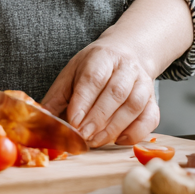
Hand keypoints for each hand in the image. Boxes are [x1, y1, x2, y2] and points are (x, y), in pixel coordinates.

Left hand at [41, 0, 194, 147]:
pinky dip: (135, 133)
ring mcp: (143, 83)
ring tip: (95, 140)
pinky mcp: (153, 100)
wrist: (127, 53)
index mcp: (102, 56)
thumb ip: (58, 96)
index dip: (84, 101)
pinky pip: (150, 118)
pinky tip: (118, 140)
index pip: (94, 77)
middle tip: (83, 135)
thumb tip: (41, 118)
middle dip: (98, 118)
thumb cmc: (95, 67)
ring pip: (134, 106)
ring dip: (114, 127)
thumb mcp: (72, 73)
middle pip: (116, 92)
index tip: (73, 121)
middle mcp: (126, 67)